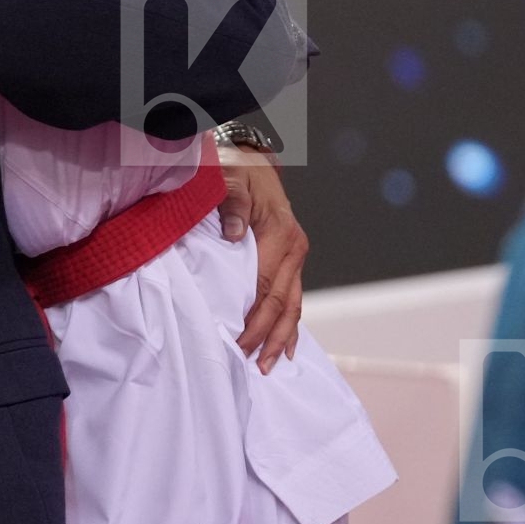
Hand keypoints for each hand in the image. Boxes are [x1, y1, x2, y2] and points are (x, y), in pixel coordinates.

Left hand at [218, 142, 307, 373]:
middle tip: (252, 364)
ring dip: (281, 336)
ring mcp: (295, 254)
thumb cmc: (237, 169)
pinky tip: (285, 345)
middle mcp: (293, 247)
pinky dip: (288, 322)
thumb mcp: (229, 177)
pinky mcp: (289, 258)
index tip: (237, 341)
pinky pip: (292, 295)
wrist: (252, 159)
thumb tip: (232, 234)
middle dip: (267, 335)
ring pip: (292, 303)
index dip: (253, 317)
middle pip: (282, 301)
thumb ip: (231, 203)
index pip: (265, 285)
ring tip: (268, 364)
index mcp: (279, 232)